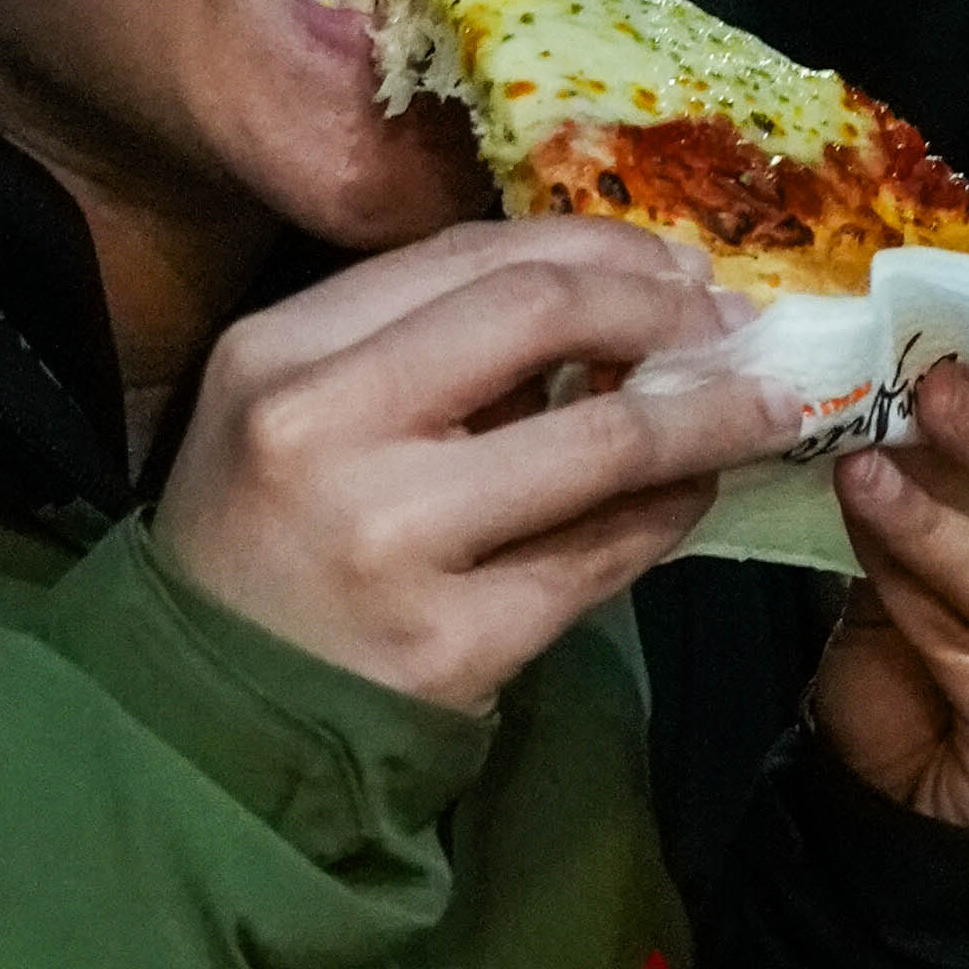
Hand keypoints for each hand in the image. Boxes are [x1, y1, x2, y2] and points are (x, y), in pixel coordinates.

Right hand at [156, 224, 801, 710]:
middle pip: (539, 313)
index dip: (596, 246)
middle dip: (661, 305)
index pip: (470, 255)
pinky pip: (600, 557)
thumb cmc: (266, 544)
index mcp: (279, 351)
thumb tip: (614, 297)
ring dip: (708, 414)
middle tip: (729, 320)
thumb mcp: (302, 412)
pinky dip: (669, 514)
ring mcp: (389, 541)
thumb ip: (424, 347)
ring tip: (761, 407)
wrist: (206, 723)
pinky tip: (694, 496)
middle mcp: (323, 429)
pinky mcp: (450, 645)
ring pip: (600, 440)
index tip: (671, 262)